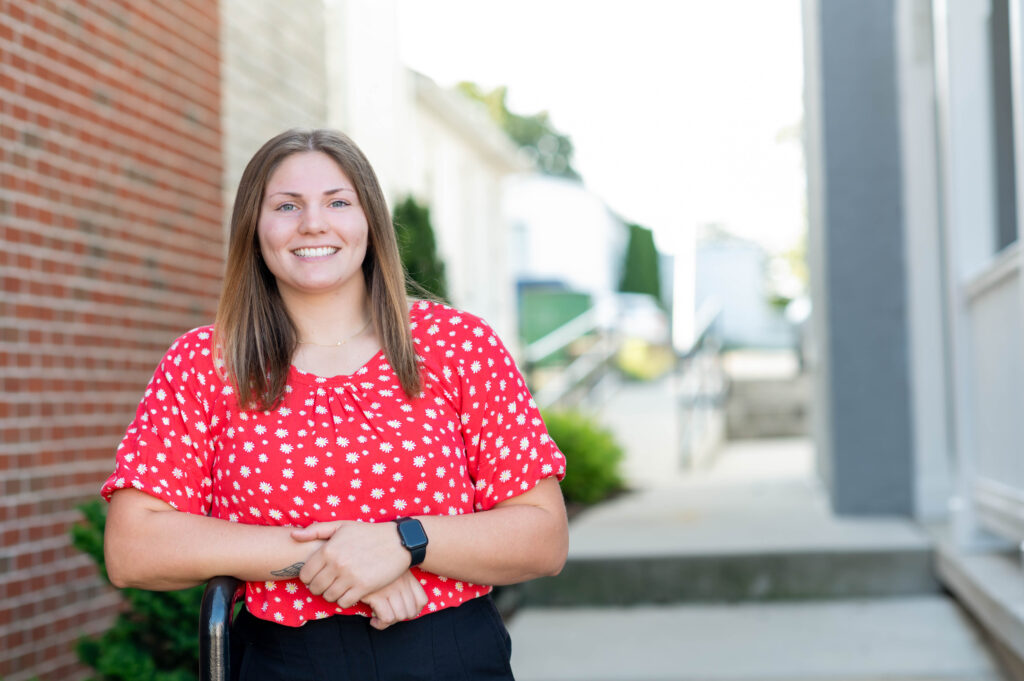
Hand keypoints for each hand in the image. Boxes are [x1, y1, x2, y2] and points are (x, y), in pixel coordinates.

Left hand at [291, 520, 408, 607]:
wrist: (398, 541)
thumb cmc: (368, 533)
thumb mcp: (342, 526)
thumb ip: (316, 530)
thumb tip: (293, 535)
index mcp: (329, 549)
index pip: (305, 574)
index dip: (309, 577)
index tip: (317, 575)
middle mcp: (337, 564)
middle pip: (316, 588)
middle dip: (319, 588)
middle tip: (328, 583)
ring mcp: (350, 577)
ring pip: (329, 597)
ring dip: (332, 594)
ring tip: (339, 587)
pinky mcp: (363, 587)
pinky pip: (344, 602)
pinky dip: (345, 599)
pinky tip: (350, 591)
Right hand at [362, 570, 427, 629]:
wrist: (356, 557)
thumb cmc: (373, 565)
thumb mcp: (392, 569)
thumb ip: (401, 583)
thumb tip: (405, 606)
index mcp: (408, 577)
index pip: (422, 601)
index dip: (413, 611)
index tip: (401, 610)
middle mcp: (402, 583)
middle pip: (411, 612)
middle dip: (399, 618)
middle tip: (388, 614)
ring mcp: (390, 589)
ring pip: (399, 617)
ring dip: (389, 622)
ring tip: (379, 617)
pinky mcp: (377, 595)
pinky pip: (386, 618)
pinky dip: (380, 623)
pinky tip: (373, 619)